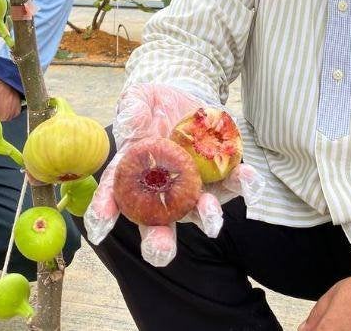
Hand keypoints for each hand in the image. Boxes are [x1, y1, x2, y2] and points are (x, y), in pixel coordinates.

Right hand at [84, 83, 263, 266]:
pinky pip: (233, 184)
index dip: (106, 211)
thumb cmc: (154, 105)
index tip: (100, 230)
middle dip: (159, 241)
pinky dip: (243, 184)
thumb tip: (132, 121)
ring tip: (212, 222)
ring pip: (199, 211)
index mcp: (134, 173)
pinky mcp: (222, 176)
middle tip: (160, 253)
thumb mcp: (139, 98)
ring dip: (206, 217)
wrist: (187, 98)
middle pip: (158, 223)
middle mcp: (163, 191)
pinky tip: (250, 180)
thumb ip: (132, 108)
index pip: (115, 195)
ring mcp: (193, 187)